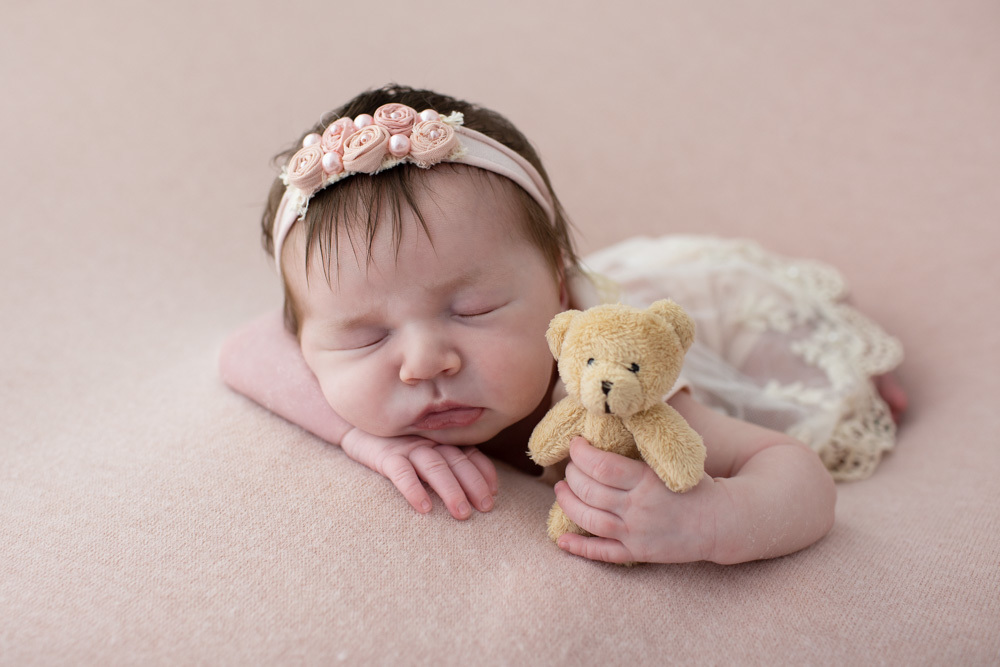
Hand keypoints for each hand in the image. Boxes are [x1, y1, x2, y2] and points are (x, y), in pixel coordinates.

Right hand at [340, 428, 497, 519]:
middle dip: (473, 484)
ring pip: (435, 467)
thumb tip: (483, 488)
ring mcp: (408, 446)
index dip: (484, 473)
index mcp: (443, 440)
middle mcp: (430, 441)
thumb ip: (450, 462)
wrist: (355, 425)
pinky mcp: (386, 455)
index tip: (494, 493)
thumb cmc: (397, 443)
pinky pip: (401, 472)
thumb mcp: (426, 449)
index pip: (470, 454)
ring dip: (450, 489)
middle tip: (485, 507)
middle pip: (457, 461)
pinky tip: (423, 507)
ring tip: (461, 513)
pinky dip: (413, 488)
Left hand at [552, 437, 718, 563]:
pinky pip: (603, 554)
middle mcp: (638, 508)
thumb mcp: (672, 461)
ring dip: (568, 503)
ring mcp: (636, 534)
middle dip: (572, 475)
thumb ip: (645, 447)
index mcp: (647, 481)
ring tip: (560, 490)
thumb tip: (620, 417)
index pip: (602, 467)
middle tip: (569, 465)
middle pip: (590, 491)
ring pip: (589, 520)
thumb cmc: (697, 485)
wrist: (723, 521)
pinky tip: (562, 540)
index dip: (581, 454)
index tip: (575, 444)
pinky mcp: (638, 553)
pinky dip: (580, 548)